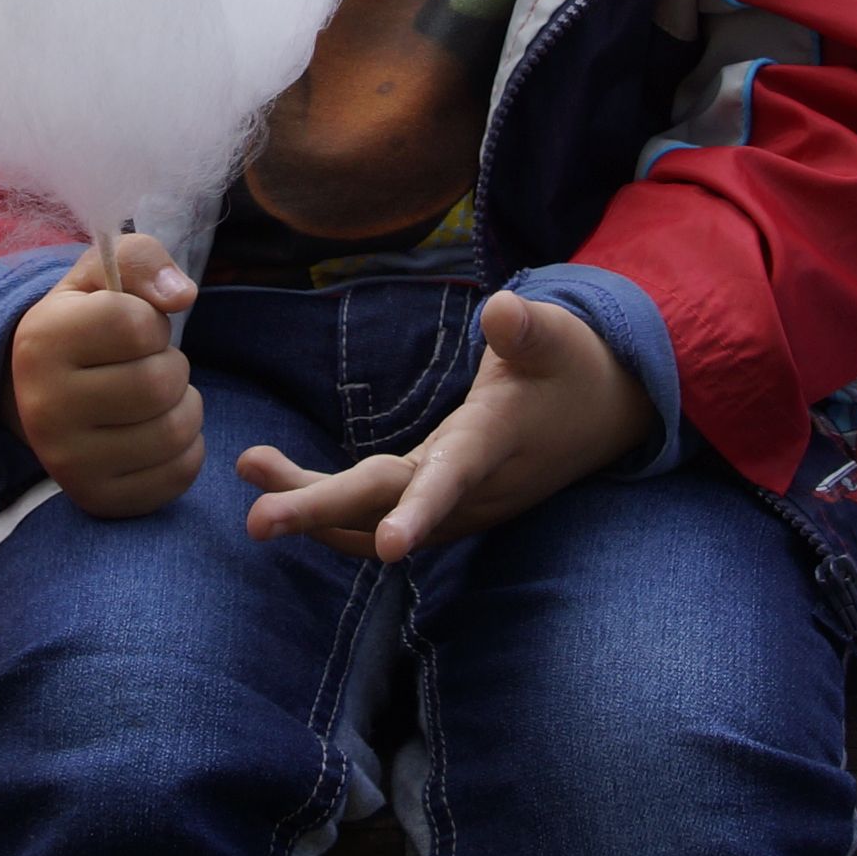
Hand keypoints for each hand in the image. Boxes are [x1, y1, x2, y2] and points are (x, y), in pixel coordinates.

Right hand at [12, 232, 203, 517]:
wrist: (43, 391)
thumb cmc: (85, 322)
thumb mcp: (100, 273)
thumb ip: (141, 259)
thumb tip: (181, 295)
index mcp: (41, 341)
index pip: (134, 324)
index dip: (151, 320)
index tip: (132, 326)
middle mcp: (44, 407)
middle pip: (158, 383)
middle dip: (172, 365)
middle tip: (148, 365)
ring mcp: (67, 461)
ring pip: (174, 431)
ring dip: (184, 406)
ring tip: (156, 398)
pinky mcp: (96, 498)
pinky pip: (178, 474)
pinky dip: (187, 448)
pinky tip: (157, 432)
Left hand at [238, 291, 654, 561]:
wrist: (605, 413)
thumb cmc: (571, 365)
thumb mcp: (557, 337)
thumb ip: (527, 329)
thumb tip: (501, 310)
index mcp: (495, 443)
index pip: (452, 480)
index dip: (420, 510)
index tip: (391, 546)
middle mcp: (471, 488)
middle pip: (387, 508)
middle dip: (321, 513)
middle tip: (256, 520)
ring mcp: (455, 504)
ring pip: (373, 521)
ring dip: (311, 508)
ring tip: (251, 470)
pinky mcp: (442, 504)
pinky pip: (376, 517)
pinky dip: (328, 508)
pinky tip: (281, 485)